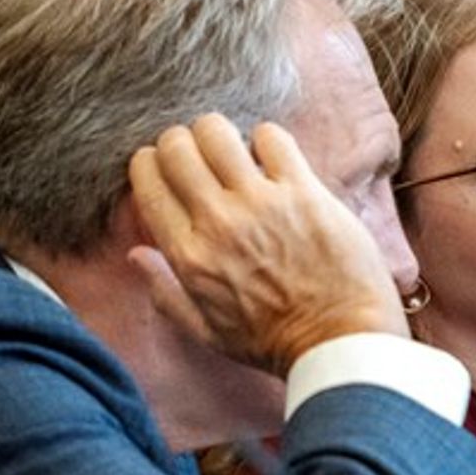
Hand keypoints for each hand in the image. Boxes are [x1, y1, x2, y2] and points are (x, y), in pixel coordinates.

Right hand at [126, 116, 405, 374]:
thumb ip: (165, 291)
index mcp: (188, 254)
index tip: (164, 169)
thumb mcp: (207, 331)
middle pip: (175, 147)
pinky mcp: (304, 192)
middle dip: (181, 143)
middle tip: (199, 156)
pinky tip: (275, 159)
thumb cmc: (275, 342)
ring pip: (216, 132)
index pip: (147, 181)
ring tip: (234, 151)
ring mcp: (261, 203)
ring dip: (220, 134)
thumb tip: (135, 254)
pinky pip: (273, 137)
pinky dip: (268, 139)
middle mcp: (217, 221)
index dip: (150, 165)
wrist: (339, 340)